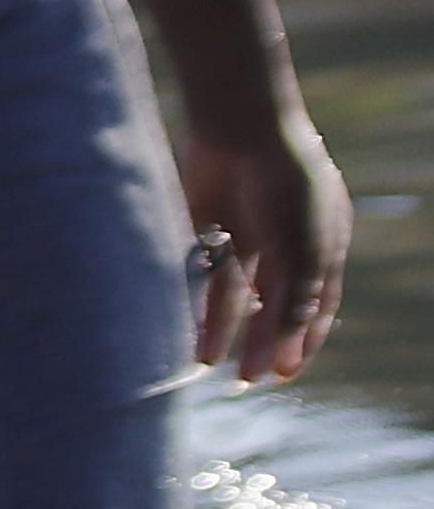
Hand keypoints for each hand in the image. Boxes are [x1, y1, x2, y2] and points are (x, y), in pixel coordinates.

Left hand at [185, 110, 350, 383]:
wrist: (242, 126)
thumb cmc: (286, 185)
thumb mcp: (303, 247)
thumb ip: (298, 296)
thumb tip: (293, 347)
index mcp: (322, 248)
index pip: (316, 307)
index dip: (304, 341)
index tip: (286, 375)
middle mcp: (285, 243)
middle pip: (274, 304)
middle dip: (262, 342)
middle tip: (247, 382)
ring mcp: (246, 233)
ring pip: (236, 292)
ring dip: (225, 327)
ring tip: (210, 363)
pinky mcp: (208, 223)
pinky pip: (204, 269)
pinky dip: (198, 297)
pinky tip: (188, 322)